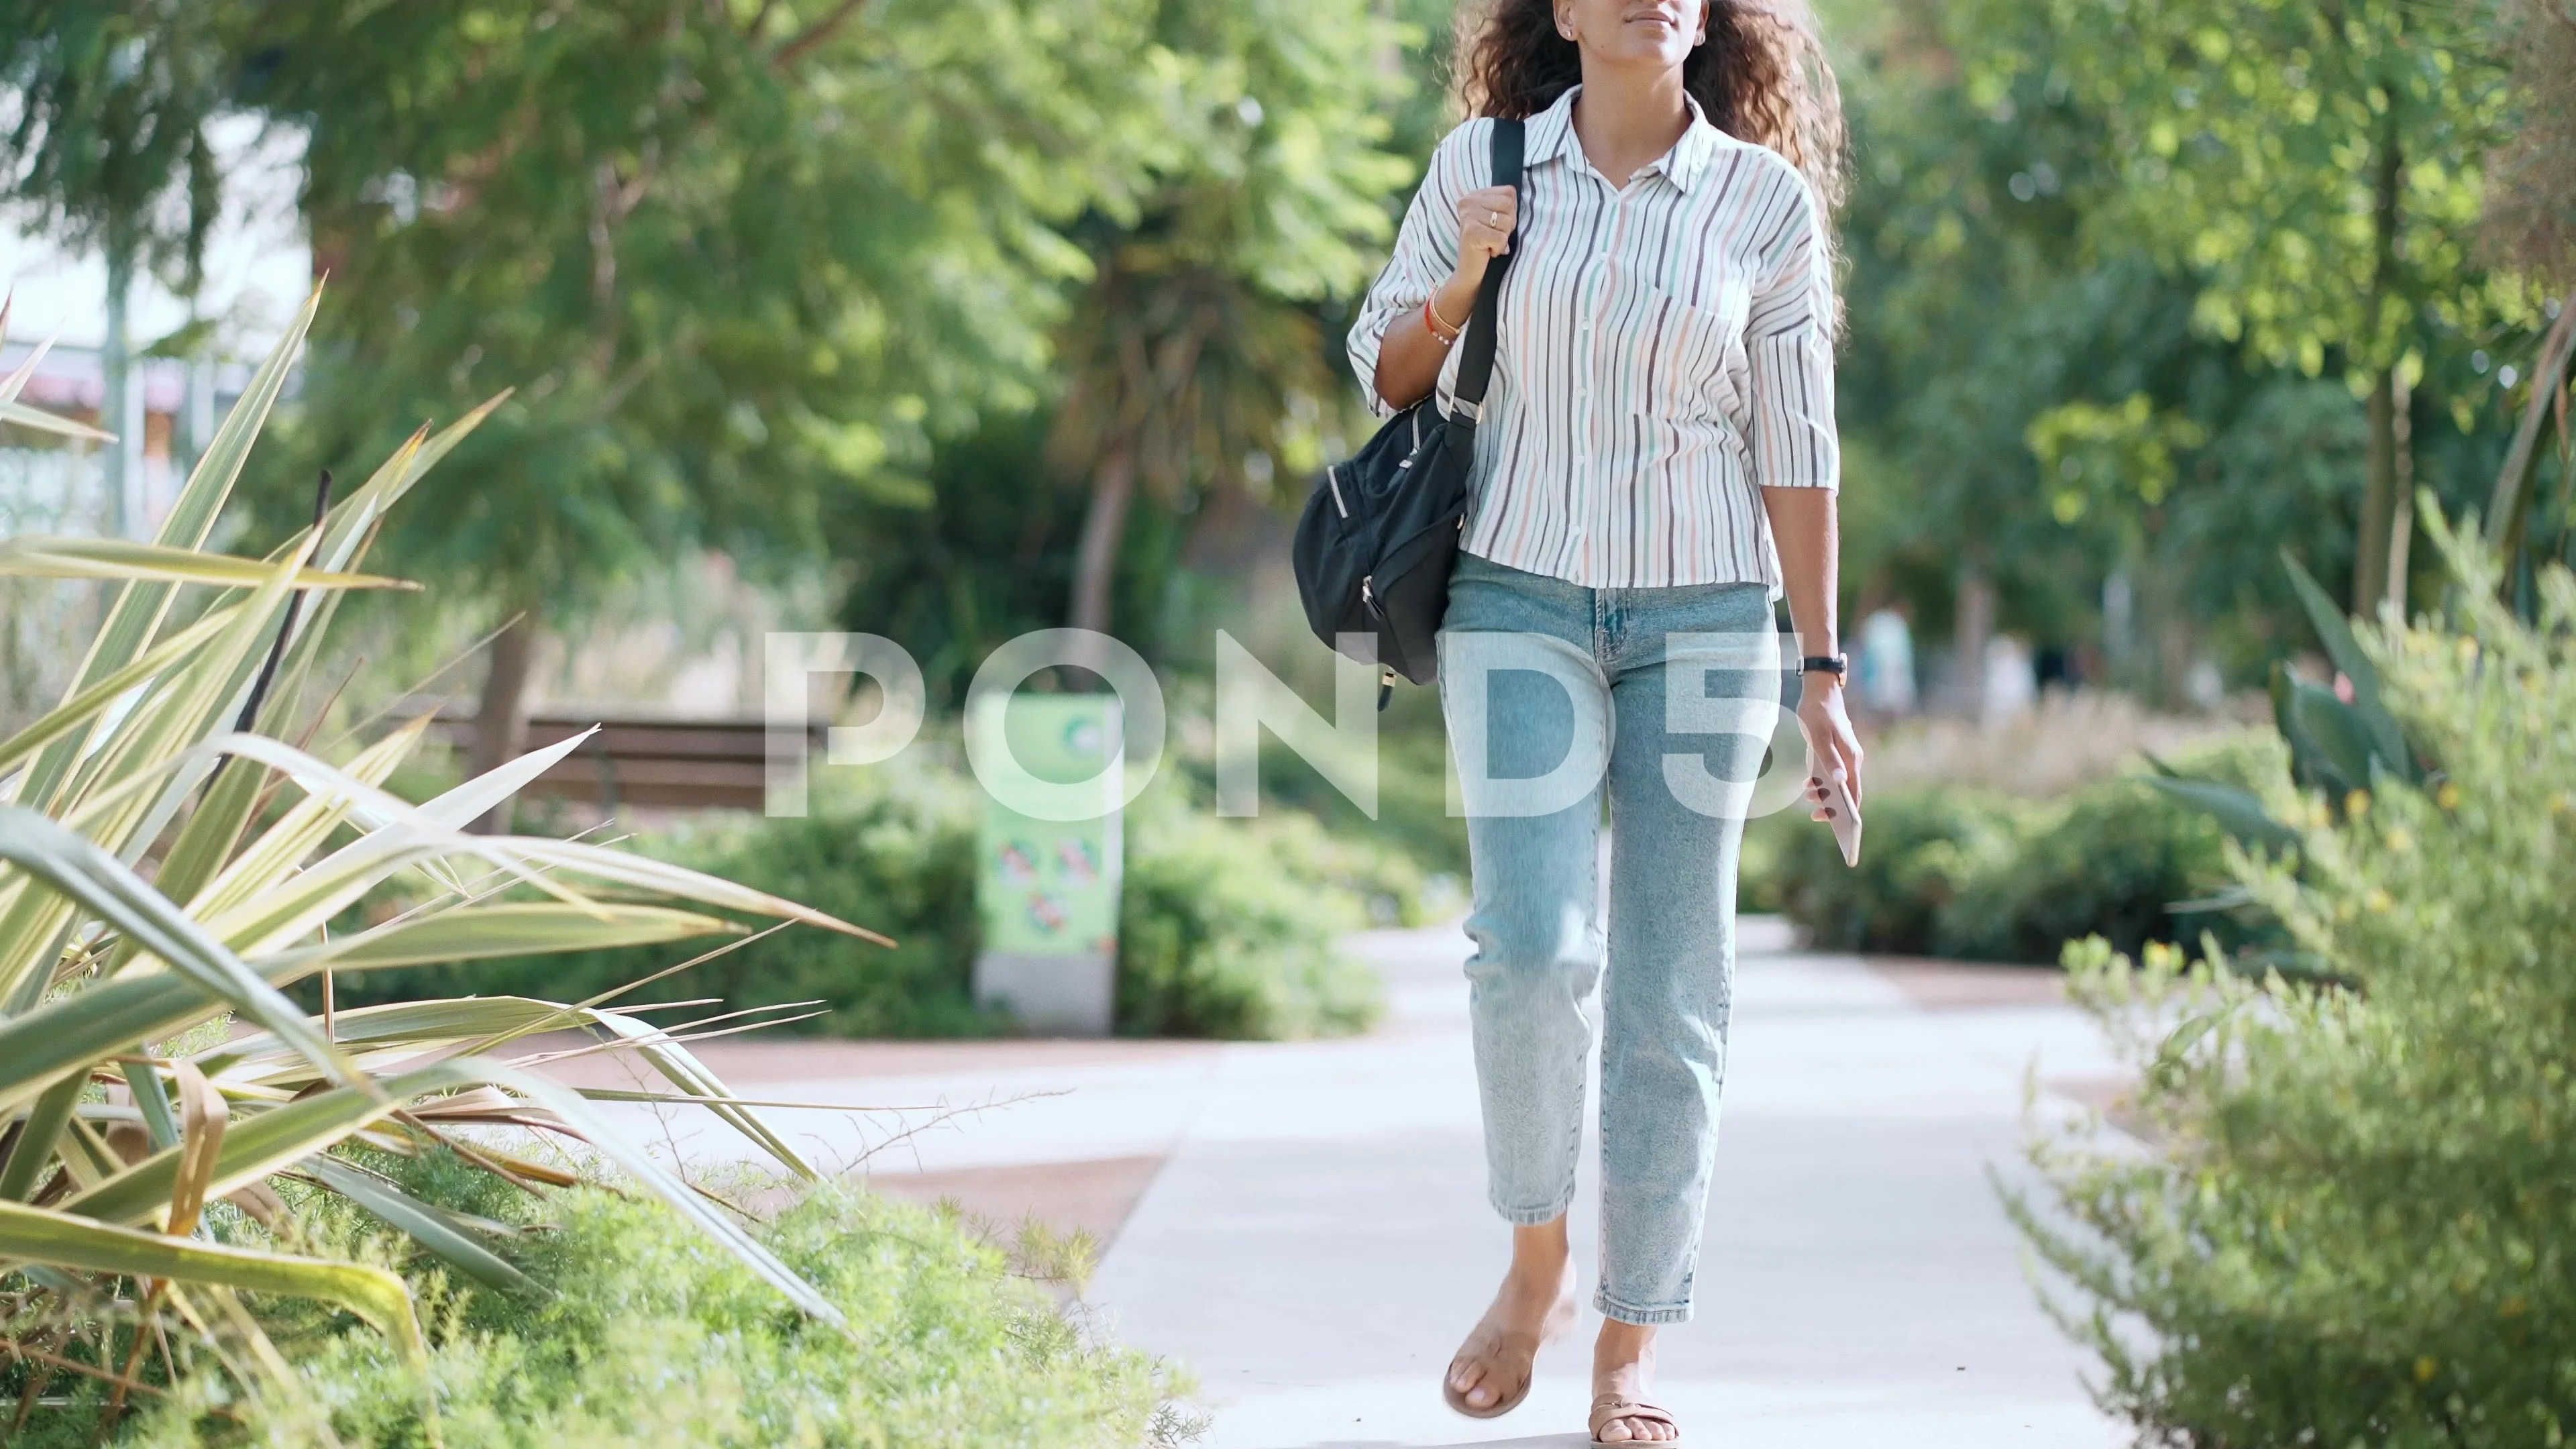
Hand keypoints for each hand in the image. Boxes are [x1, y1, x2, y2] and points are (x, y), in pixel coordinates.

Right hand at [1438, 184, 1519, 319]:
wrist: (1470, 273)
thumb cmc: (1487, 246)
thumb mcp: (1495, 218)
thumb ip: (1505, 204)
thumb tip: (1524, 196)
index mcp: (1475, 194)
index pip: (1509, 192)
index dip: (1511, 212)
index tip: (1496, 225)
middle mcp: (1468, 201)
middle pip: (1509, 205)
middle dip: (1508, 225)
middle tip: (1493, 236)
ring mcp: (1468, 216)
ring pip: (1507, 221)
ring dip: (1503, 237)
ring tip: (1490, 244)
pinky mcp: (1471, 232)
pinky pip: (1501, 237)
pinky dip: (1499, 248)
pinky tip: (1488, 251)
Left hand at [1796, 676, 1862, 821]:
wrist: (1820, 691)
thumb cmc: (1818, 713)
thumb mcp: (1818, 737)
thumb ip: (1828, 759)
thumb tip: (1839, 782)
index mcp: (1851, 759)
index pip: (1854, 793)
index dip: (1846, 812)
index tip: (1833, 823)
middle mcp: (1852, 759)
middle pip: (1848, 792)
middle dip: (1834, 807)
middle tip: (1814, 815)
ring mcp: (1846, 756)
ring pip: (1840, 783)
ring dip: (1826, 794)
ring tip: (1808, 796)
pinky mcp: (1837, 752)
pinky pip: (1833, 774)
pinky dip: (1822, 782)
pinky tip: (1807, 784)